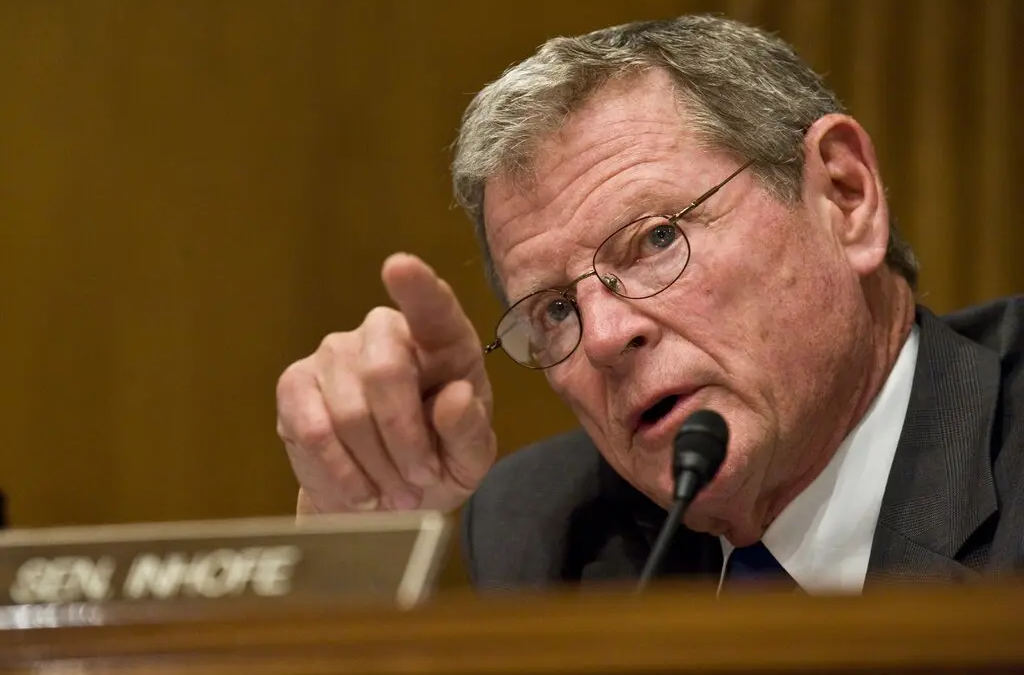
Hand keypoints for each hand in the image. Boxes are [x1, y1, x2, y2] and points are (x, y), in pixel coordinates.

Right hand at [276, 253, 495, 513]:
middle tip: (420, 481)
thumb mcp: (470, 458)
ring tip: (396, 494)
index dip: (416, 287)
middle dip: (405, 440)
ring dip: (377, 466)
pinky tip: (361, 492)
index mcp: (442, 341)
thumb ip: (469, 430)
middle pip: (385, 372)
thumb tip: (455, 397)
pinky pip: (313, 430)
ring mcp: (335, 353)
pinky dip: (341, 472)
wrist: (385, 497)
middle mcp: (385, 333)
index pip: (432, 306)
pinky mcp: (295, 385)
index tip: (399, 266)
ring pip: (349, 412)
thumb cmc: (439, 461)